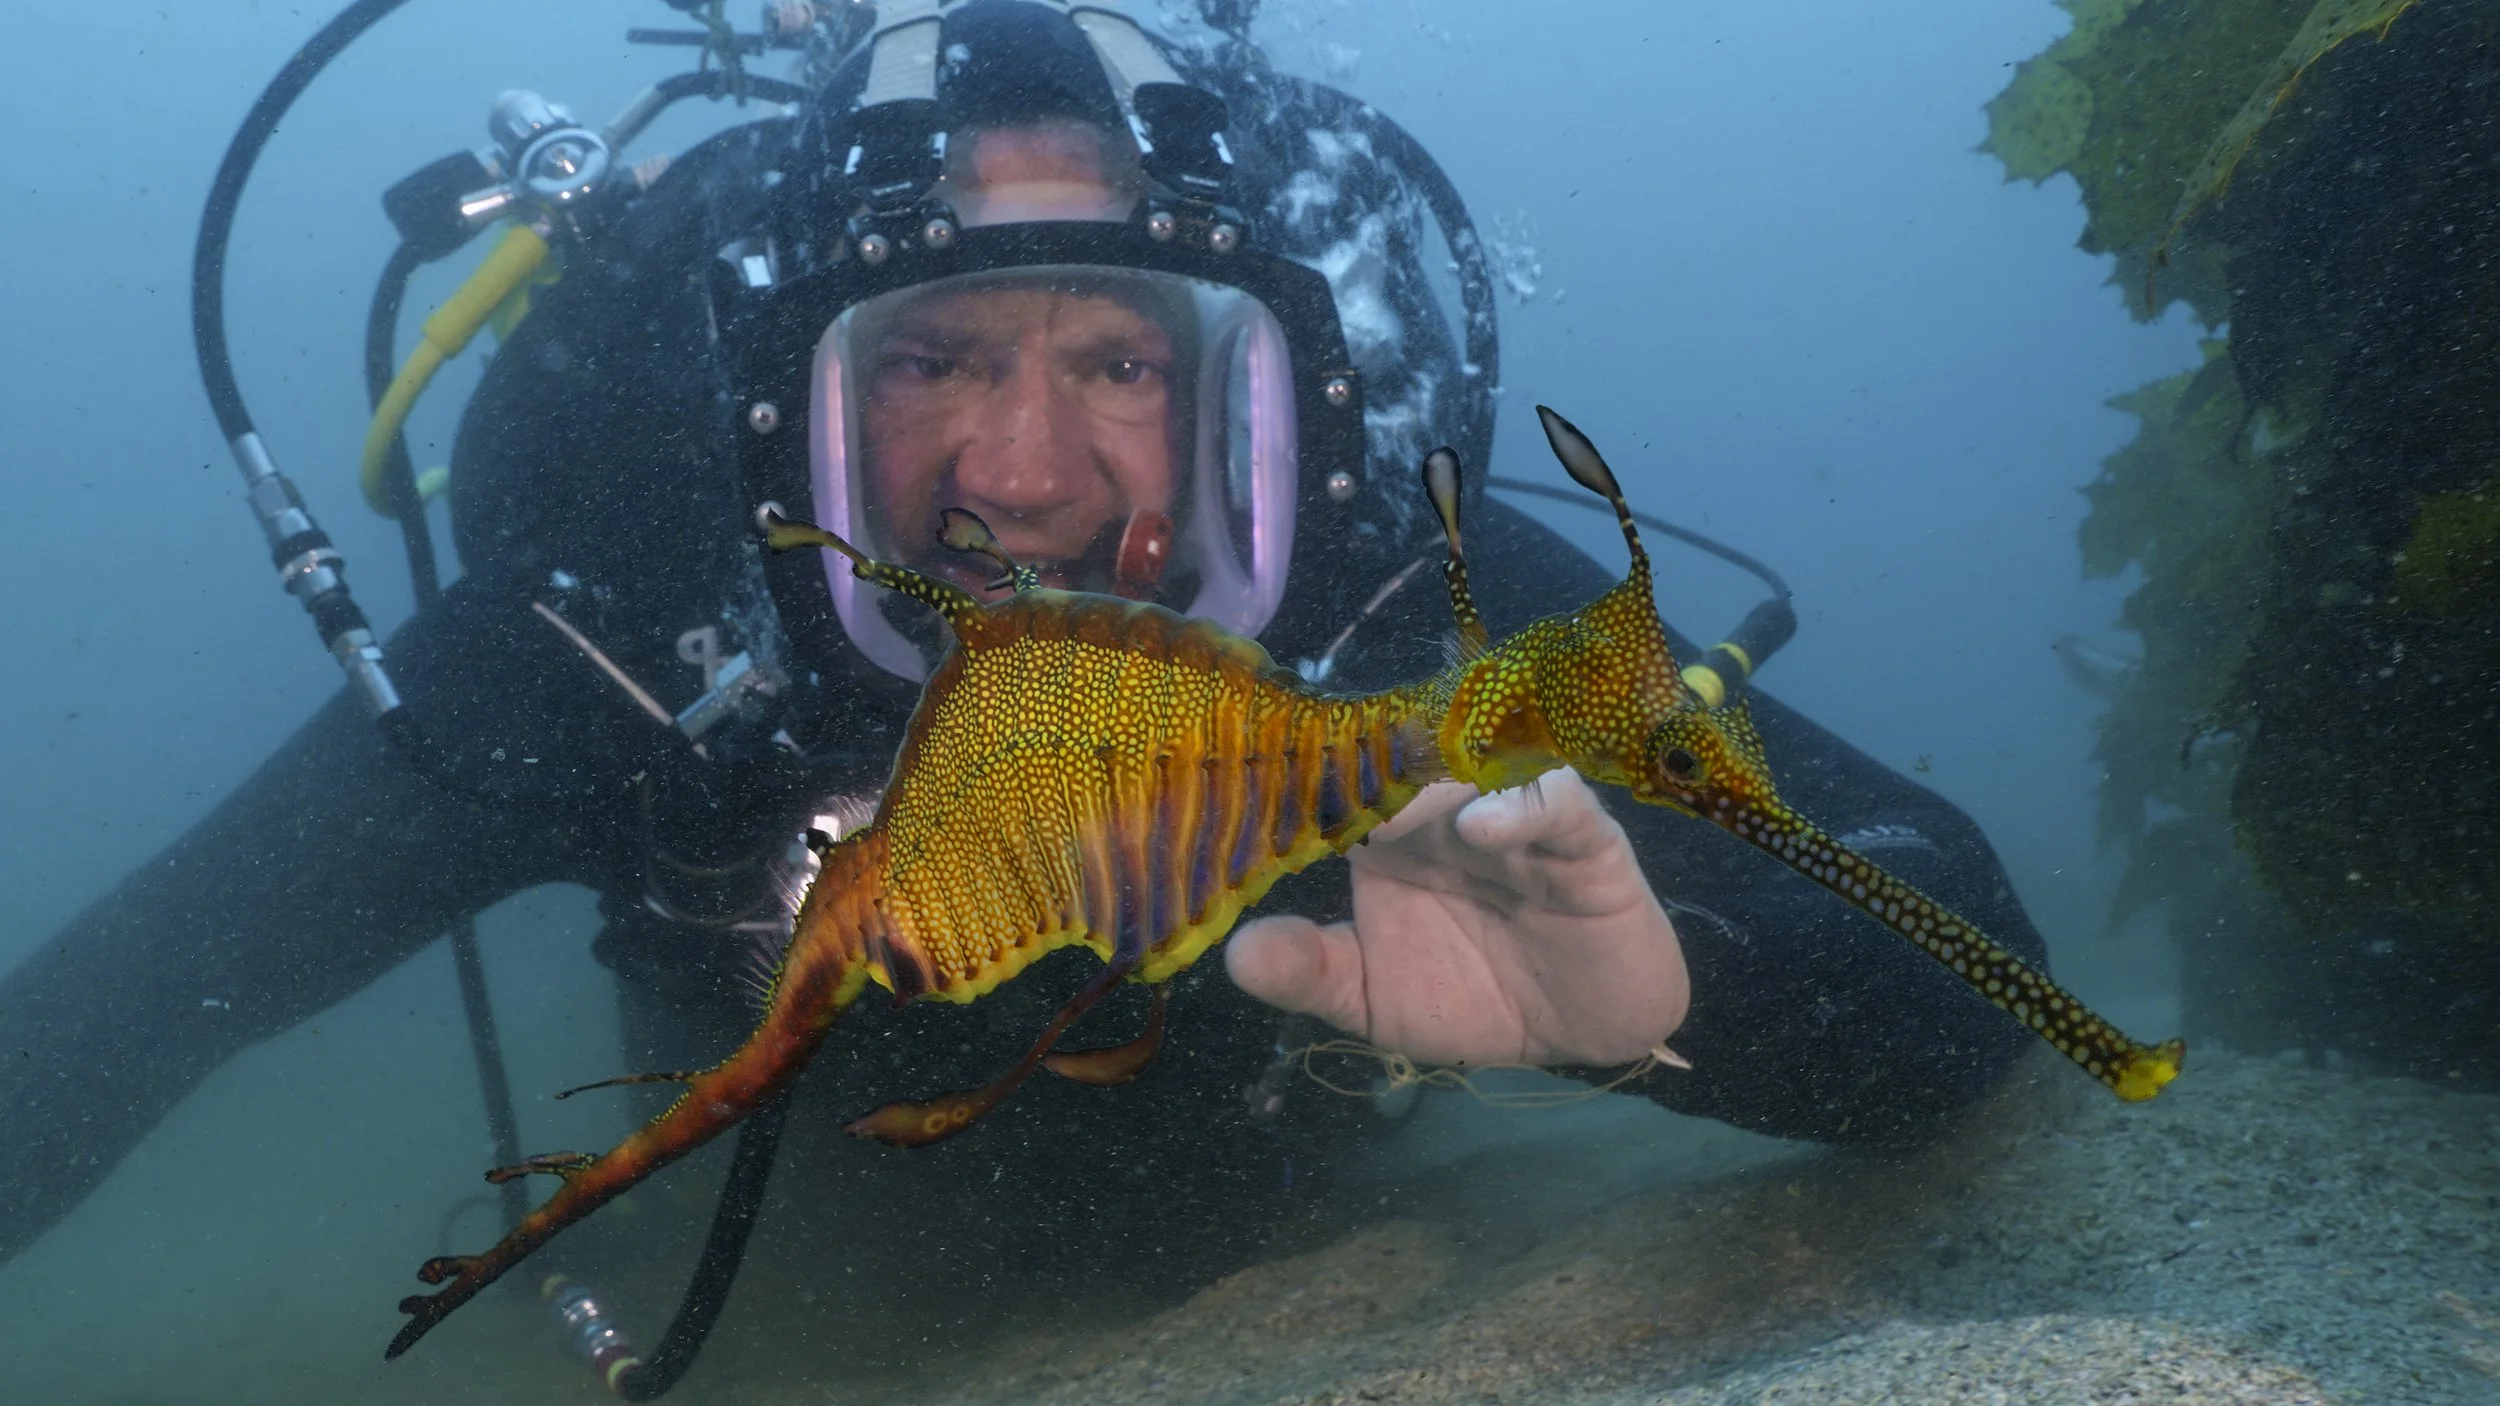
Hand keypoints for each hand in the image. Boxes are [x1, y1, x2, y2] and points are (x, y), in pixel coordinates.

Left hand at [1227, 767, 1688, 1067]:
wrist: (1584, 1031)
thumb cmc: (1472, 996)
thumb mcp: (1376, 999)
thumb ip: (1312, 973)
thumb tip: (1236, 956)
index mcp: (1386, 840)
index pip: (1333, 789)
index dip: (1292, 788)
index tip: (1240, 798)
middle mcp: (1444, 814)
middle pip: (1394, 766)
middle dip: (1353, 774)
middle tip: (1307, 787)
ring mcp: (1512, 819)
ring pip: (1470, 771)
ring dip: (1428, 786)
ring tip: (1391, 814)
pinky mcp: (1584, 838)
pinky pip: (1555, 802)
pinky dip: (1520, 806)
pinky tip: (1483, 828)